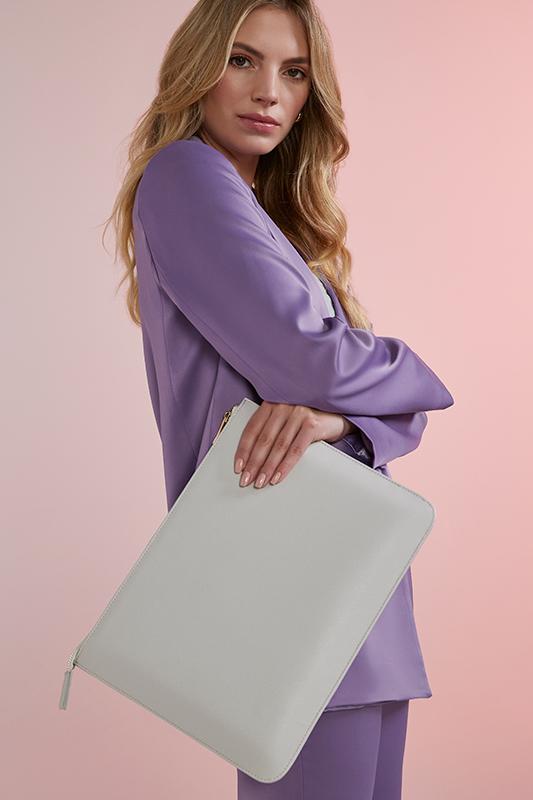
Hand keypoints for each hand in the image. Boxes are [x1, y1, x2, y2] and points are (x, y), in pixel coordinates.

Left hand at [233, 401, 355, 488]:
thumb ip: (271, 429)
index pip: (252, 429)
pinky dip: (285, 466)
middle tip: (246, 480)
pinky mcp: (311, 424)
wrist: (337, 414)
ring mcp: (297, 413)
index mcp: (271, 404)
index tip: (238, 467)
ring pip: (278, 446)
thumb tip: (251, 458)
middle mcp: (283, 406)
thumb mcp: (286, 419)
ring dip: (267, 467)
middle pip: (263, 439)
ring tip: (260, 482)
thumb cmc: (307, 419)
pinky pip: (295, 450)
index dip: (243, 450)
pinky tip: (278, 477)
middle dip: (253, 463)